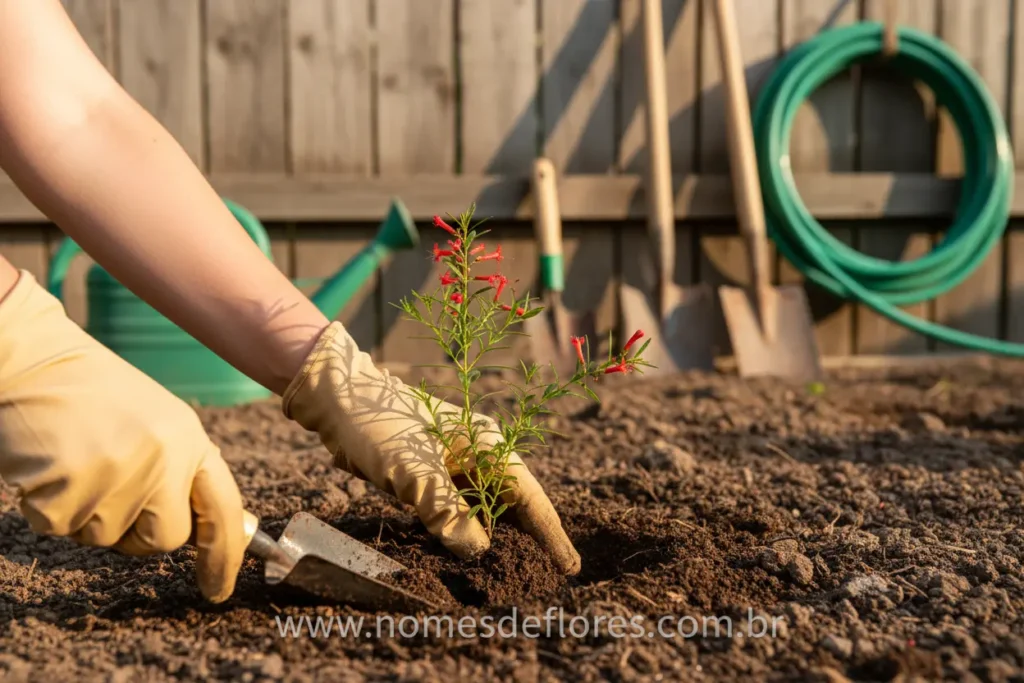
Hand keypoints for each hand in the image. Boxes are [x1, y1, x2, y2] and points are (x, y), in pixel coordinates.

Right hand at [0, 271, 246, 601]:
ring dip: (87, 512)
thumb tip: (194, 532)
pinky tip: (50, 464)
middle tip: (111, 491)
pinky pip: (61, 527)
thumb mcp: (159, 424)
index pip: (224, 510)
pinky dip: (49, 506)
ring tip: (78, 459)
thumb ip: (179, 472)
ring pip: (106, 537)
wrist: (37, 361)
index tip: (217, 588)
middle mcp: (164, 459)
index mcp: (190, 440)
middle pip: (165, 539)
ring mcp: (118, 475)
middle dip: (138, 534)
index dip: (225, 555)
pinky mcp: (69, 489)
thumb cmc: (95, 396)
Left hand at [282, 322, 580, 573]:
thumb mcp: (414, 472)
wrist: (337, 399)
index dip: (550, 535)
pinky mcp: (433, 475)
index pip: (530, 498)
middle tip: (548, 577)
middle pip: (514, 506)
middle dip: (530, 540)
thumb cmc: (379, 426)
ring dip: (497, 539)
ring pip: (486, 510)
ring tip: (517, 572)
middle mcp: (481, 456)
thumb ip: (447, 514)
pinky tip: (472, 553)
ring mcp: (457, 465)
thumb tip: (478, 552)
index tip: (570, 566)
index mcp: (489, 446)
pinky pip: (458, 509)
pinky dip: (467, 532)